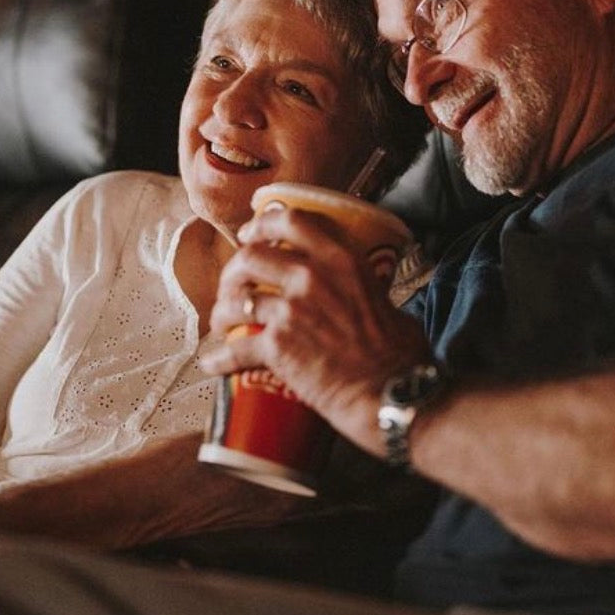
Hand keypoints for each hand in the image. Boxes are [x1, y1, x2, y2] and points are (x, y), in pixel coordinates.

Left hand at [202, 205, 432, 452]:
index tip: (249, 233)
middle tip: (232, 285)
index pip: (291, 221)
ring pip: (236, 299)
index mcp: (342, 260)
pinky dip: (220, 358)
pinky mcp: (278, 346)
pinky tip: (213, 364)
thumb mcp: (388, 304)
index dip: (261, 224)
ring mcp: (292, 310)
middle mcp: (312, 277)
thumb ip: (367, 293)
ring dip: (223, 311)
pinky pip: (235, 348)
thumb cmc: (402, 357)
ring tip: (221, 323)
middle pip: (251, 256)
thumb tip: (364, 299)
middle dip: (233, 271)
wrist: (395, 393)